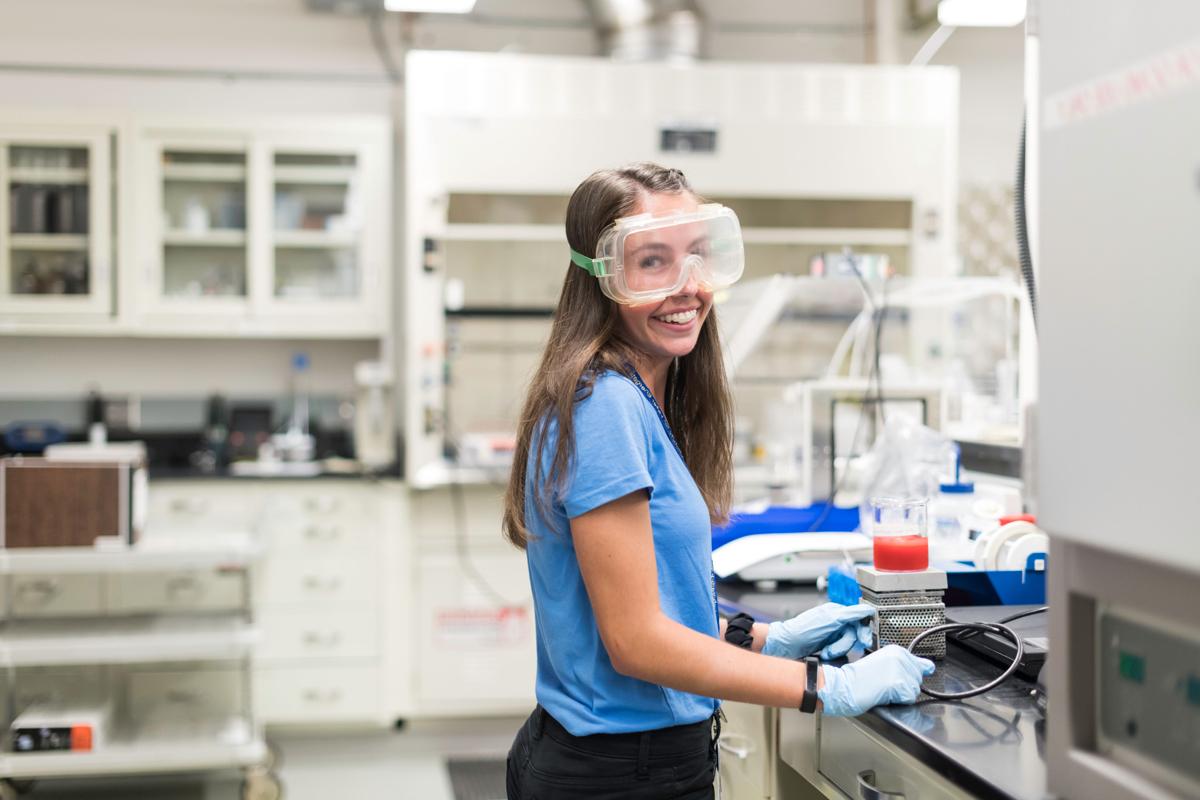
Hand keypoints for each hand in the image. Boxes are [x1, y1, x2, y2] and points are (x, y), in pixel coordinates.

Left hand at [761, 602, 874, 659]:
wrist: (785, 646)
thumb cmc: (802, 630)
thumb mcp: (828, 620)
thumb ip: (849, 614)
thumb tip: (867, 609)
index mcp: (836, 612)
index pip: (859, 618)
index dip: (864, 629)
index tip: (865, 640)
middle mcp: (836, 622)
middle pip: (854, 634)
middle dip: (845, 644)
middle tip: (835, 650)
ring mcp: (832, 634)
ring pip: (847, 644)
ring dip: (837, 650)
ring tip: (825, 652)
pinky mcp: (828, 645)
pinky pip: (840, 651)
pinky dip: (833, 654)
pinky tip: (824, 654)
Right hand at [817, 645, 935, 716]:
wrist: (843, 685)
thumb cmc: (858, 678)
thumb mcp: (883, 664)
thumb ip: (907, 664)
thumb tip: (930, 667)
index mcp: (896, 650)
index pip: (919, 666)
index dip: (907, 676)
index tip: (892, 677)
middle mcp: (900, 656)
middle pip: (918, 680)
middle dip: (904, 686)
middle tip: (883, 683)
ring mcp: (900, 669)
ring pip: (914, 690)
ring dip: (900, 695)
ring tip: (882, 689)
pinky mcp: (899, 684)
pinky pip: (909, 699)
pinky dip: (898, 701)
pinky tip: (883, 694)